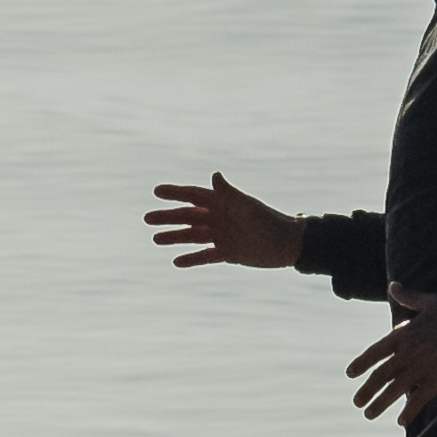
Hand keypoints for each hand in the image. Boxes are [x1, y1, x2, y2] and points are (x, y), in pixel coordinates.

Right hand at [145, 172, 300, 269]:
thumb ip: (229, 192)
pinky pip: (205, 256)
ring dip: (174, 237)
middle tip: (147, 219)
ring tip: (156, 239)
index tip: (156, 191)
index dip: (175, 193)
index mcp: (222, 203)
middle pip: (188, 216)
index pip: (193, 196)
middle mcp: (219, 218)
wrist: (289, 245)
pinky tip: (176, 262)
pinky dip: (191, 259)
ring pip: (192, 236)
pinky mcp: (228, 253)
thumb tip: (215, 175)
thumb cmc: (269, 221)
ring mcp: (222, 236)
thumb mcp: (247, 207)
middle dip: (168, 217)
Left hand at [346, 287, 436, 423]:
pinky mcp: (435, 383)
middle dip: (366, 390)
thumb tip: (393, 285)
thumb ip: (408, 297)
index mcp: (402, 336)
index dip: (361, 364)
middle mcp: (406, 356)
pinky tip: (401, 422)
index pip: (374, 353)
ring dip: (379, 404)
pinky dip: (408, 412)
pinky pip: (417, 401)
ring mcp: (419, 371)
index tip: (350, 374)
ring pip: (393, 391)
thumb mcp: (430, 302)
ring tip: (368, 414)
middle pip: (380, 376)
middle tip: (356, 402)